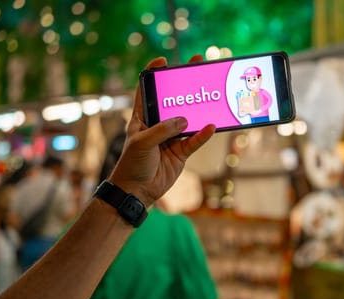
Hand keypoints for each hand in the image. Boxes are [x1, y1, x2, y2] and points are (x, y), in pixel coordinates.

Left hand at [109, 55, 215, 206]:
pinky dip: (203, 134)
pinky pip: (194, 140)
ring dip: (198, 109)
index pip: (146, 91)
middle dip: (184, 85)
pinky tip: (211, 126)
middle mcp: (157, 125)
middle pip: (173, 101)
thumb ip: (163, 129)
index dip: (152, 74)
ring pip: (188, 120)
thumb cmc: (132, 164)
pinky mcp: (181, 152)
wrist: (137, 191)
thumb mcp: (143, 142)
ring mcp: (171, 138)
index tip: (163, 61)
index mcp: (142, 118)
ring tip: (210, 93)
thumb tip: (184, 120)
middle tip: (195, 68)